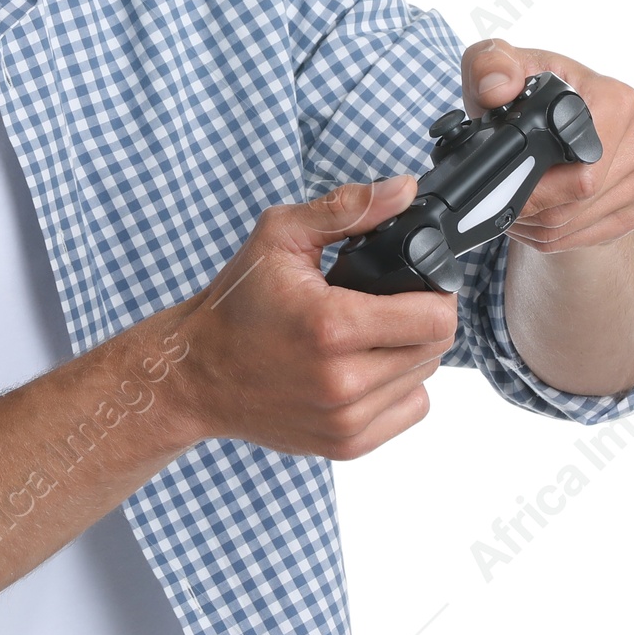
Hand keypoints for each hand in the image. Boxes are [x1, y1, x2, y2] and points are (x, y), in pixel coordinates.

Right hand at [169, 178, 457, 460]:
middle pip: (436, 348)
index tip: (413, 282)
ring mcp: (345, 420)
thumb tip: (405, 189)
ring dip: (408, 352)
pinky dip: (398, 388)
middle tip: (384, 303)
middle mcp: (342, 381)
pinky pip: (409, 411)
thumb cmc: (236, 303)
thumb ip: (348, 209)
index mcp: (331, 326)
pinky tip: (363, 366)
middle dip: (419, 319)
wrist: (197, 373)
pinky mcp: (346, 445)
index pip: (435, 318)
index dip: (435, 293)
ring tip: (367, 333)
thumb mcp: (281, 236)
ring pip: (424, 379)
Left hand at [461, 39, 633, 253]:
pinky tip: (534, 214)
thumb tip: (499, 89)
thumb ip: (488, 65)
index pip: (585, 161)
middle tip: (500, 192)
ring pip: (579, 220)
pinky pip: (589, 237)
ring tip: (512, 199)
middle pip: (581, 196)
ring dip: (537, 221)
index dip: (540, 178)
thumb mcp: (493, 64)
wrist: (551, 122)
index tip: (507, 178)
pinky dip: (553, 235)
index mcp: (615, 98)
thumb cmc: (524, 92)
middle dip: (533, 202)